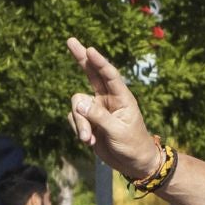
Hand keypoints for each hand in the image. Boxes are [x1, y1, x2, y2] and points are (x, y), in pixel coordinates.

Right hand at [65, 38, 161, 180]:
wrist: (133, 164)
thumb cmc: (133, 146)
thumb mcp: (118, 132)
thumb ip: (99, 117)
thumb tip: (77, 103)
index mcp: (122, 98)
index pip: (110, 76)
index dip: (100, 62)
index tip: (90, 50)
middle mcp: (108, 99)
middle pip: (91, 74)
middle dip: (81, 58)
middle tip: (70, 40)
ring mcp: (96, 109)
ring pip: (77, 105)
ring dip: (80, 122)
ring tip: (89, 139)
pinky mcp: (88, 121)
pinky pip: (74, 118)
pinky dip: (78, 129)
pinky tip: (89, 141)